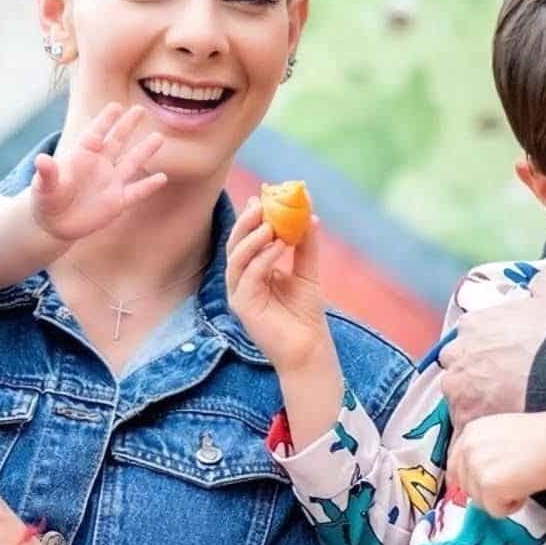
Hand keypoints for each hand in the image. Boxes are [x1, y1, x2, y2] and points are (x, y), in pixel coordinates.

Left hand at [29, 102, 166, 241]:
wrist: (54, 223)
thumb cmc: (46, 199)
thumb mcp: (44, 187)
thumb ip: (47, 174)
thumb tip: (40, 159)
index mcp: (81, 156)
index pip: (95, 134)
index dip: (105, 121)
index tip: (116, 106)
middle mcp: (99, 165)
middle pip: (116, 141)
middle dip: (127, 125)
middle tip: (140, 109)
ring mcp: (110, 183)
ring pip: (131, 163)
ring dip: (145, 151)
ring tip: (158, 137)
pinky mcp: (117, 202)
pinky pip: (136, 192)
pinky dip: (148, 186)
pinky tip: (162, 178)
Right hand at [225, 197, 330, 372]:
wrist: (309, 348)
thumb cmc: (306, 314)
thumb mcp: (307, 272)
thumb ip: (306, 246)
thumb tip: (311, 215)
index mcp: (252, 272)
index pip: (246, 239)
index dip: (251, 218)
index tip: (264, 196)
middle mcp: (241, 281)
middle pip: (234, 245)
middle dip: (246, 223)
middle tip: (260, 204)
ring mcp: (239, 294)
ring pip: (236, 259)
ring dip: (252, 239)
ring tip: (271, 225)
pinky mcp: (243, 307)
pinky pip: (249, 277)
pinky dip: (262, 259)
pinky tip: (279, 246)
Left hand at [439, 270, 545, 425]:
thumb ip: (542, 285)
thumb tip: (540, 282)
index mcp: (471, 325)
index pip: (467, 342)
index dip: (485, 356)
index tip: (501, 366)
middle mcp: (456, 354)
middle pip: (458, 371)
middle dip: (474, 382)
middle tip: (501, 393)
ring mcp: (457, 388)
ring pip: (460, 402)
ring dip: (475, 409)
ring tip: (504, 417)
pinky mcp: (465, 418)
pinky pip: (464, 432)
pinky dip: (476, 435)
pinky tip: (497, 437)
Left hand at [446, 407, 545, 517]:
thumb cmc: (544, 436)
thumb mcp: (503, 433)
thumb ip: (485, 451)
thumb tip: (478, 476)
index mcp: (471, 432)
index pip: (455, 465)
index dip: (468, 481)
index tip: (479, 489)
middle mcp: (468, 448)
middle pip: (466, 487)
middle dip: (488, 491)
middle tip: (514, 480)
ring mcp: (476, 467)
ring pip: (480, 501)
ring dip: (501, 498)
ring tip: (523, 479)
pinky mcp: (488, 486)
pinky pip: (495, 510)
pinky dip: (511, 506)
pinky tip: (526, 488)